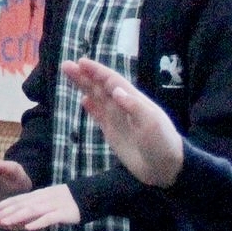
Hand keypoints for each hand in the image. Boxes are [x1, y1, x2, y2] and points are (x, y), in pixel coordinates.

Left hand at [0, 183, 79, 230]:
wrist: (87, 196)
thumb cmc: (63, 202)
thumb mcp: (44, 203)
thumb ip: (31, 210)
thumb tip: (15, 220)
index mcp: (36, 196)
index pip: (15, 200)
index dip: (0, 206)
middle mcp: (41, 199)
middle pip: (19, 205)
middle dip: (3, 212)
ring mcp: (51, 205)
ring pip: (31, 210)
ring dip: (16, 216)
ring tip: (3, 222)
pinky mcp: (62, 213)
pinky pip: (49, 218)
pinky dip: (38, 222)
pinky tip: (28, 228)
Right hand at [61, 58, 183, 186]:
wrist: (165, 168)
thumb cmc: (162, 143)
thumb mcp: (152, 123)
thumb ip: (134, 106)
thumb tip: (115, 90)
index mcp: (134, 100)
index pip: (112, 81)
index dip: (97, 72)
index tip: (81, 62)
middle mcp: (123, 106)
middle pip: (100, 87)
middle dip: (84, 76)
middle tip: (66, 65)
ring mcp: (117, 119)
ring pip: (97, 98)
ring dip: (84, 87)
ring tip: (69, 76)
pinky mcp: (113, 132)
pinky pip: (99, 116)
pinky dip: (91, 107)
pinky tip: (83, 100)